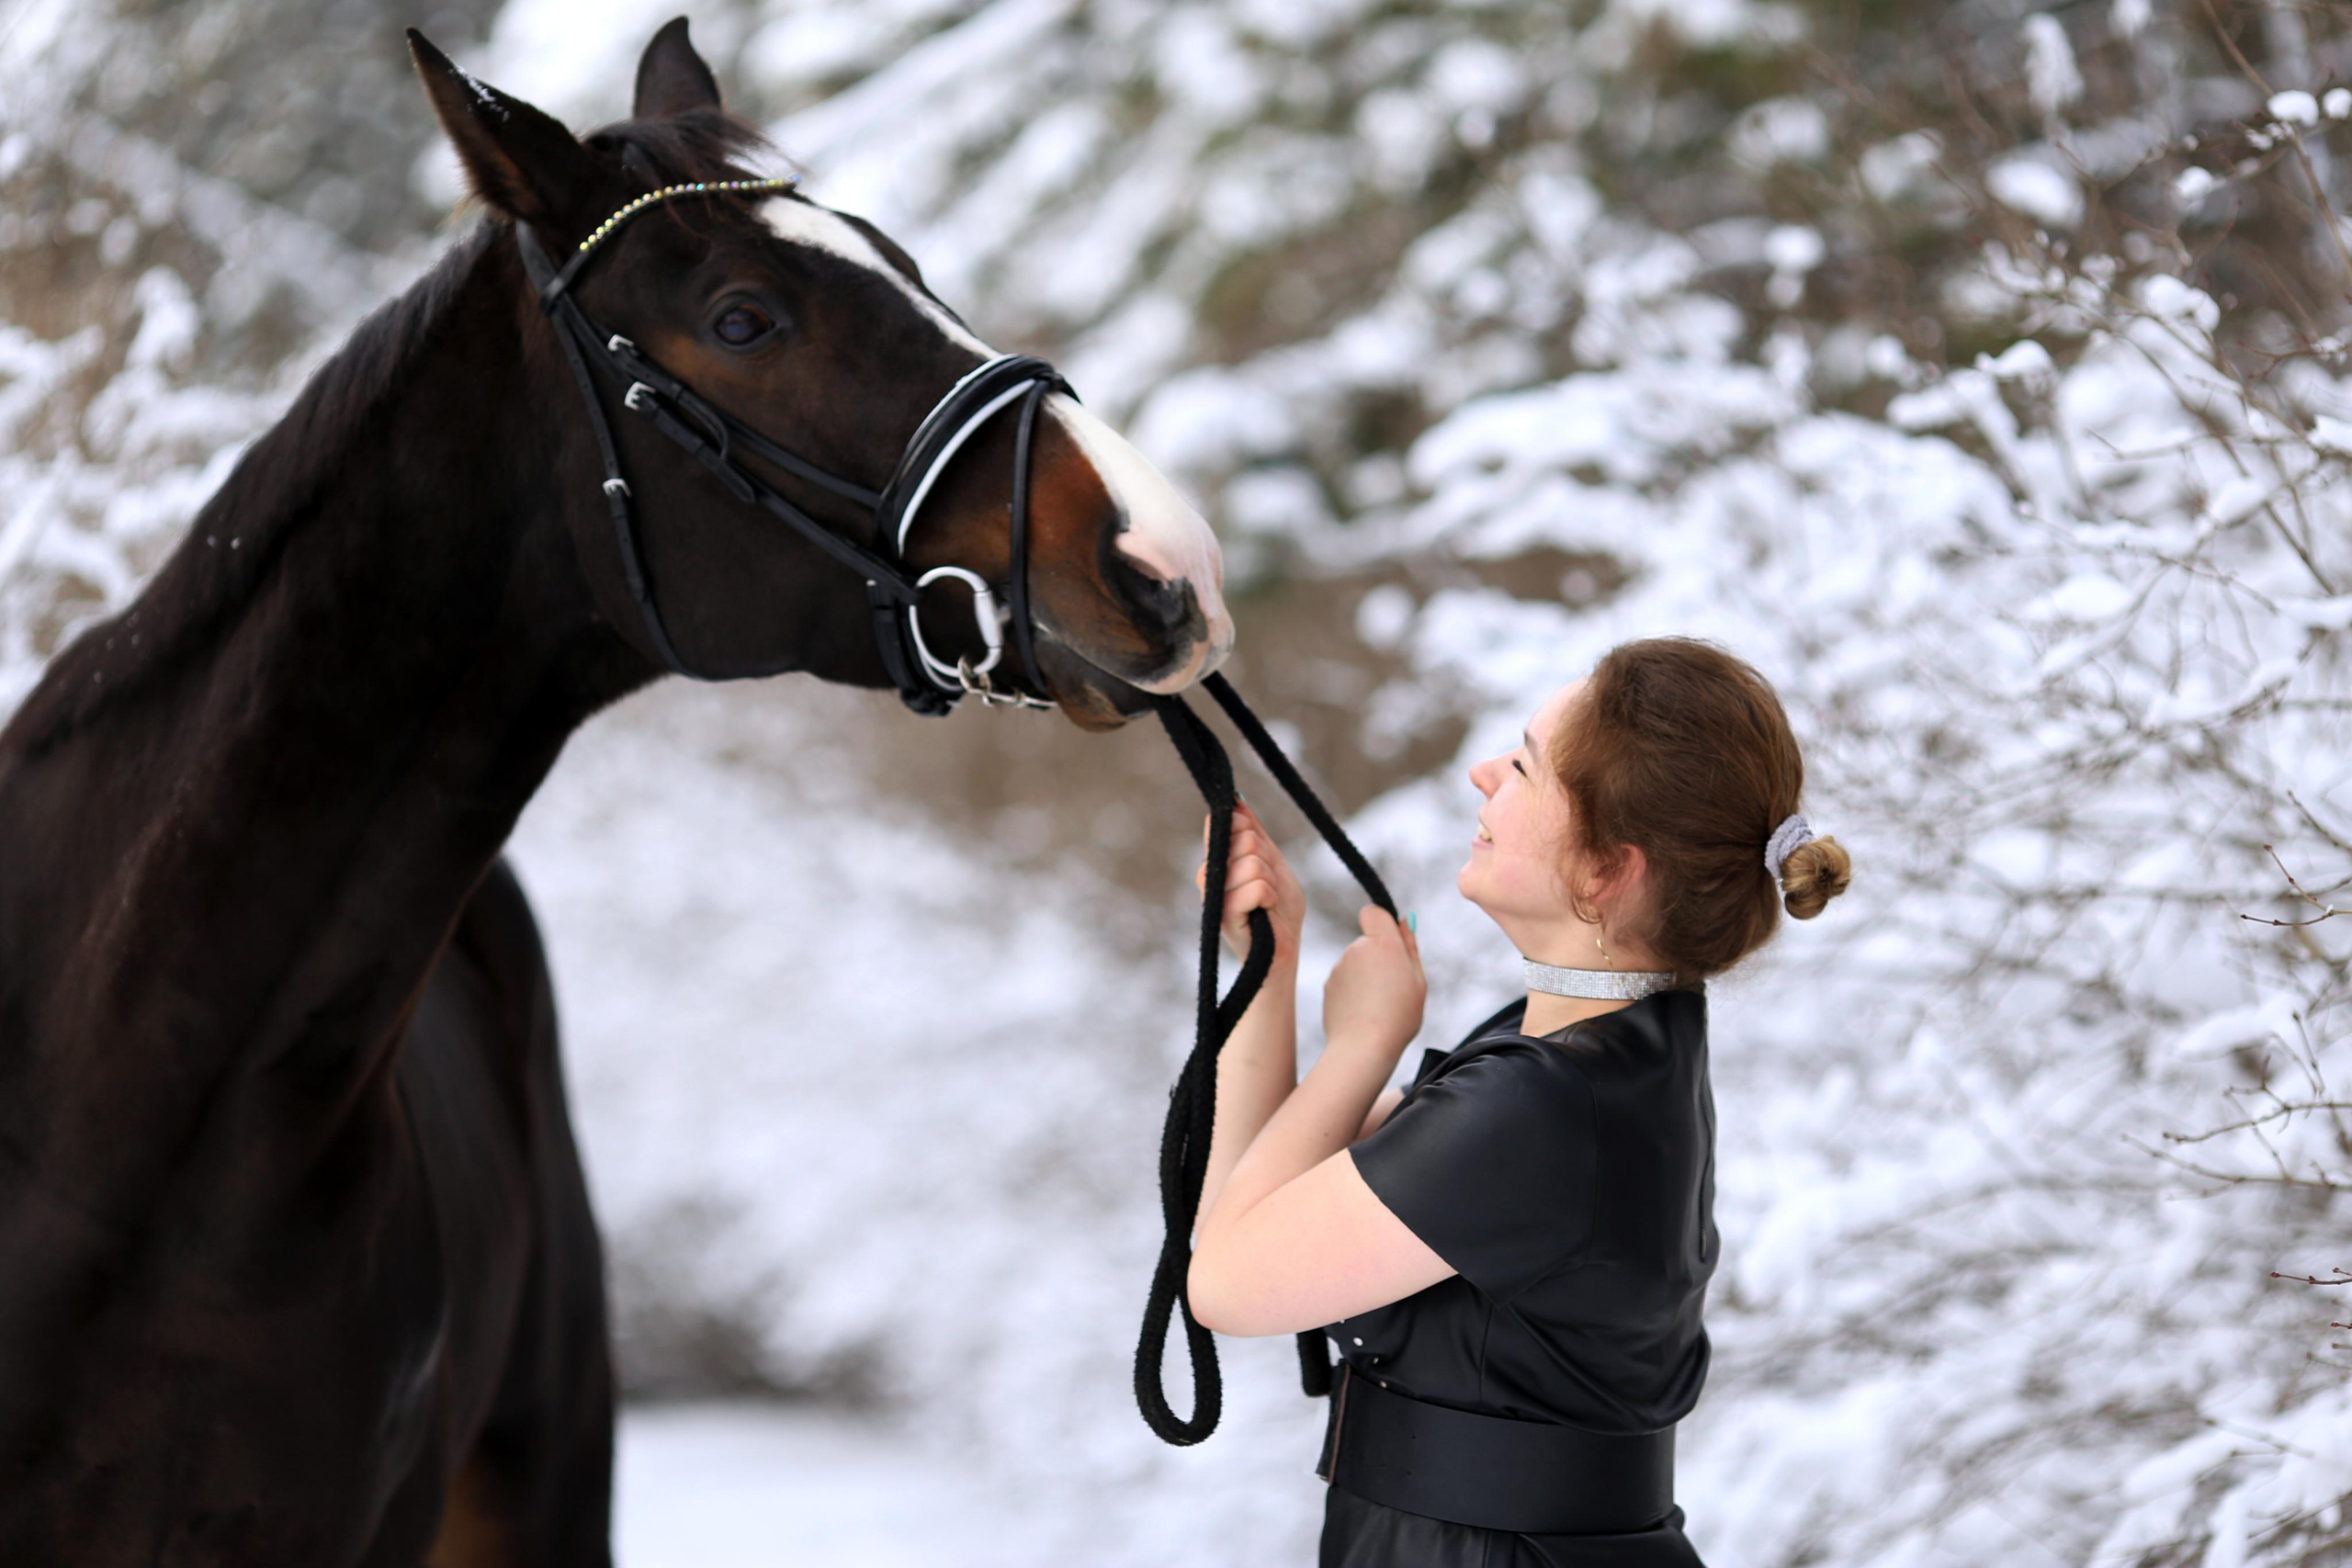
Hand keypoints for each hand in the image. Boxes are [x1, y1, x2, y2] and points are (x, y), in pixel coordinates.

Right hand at [1197, 802, 1304, 965]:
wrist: (1283, 948)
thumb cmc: (1278, 908)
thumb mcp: (1272, 861)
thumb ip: (1254, 832)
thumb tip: (1237, 799)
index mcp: (1217, 858)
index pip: (1224, 822)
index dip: (1248, 830)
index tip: (1259, 850)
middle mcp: (1208, 874)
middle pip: (1245, 839)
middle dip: (1268, 860)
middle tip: (1268, 883)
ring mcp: (1215, 896)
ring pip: (1253, 862)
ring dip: (1271, 881)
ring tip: (1267, 900)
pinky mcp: (1226, 917)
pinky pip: (1257, 888)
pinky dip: (1270, 896)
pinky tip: (1266, 910)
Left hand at [1322, 906, 1424, 1058]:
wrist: (1363, 1047)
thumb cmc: (1398, 1016)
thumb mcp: (1418, 981)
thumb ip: (1410, 947)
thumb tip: (1406, 920)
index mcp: (1382, 943)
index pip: (1374, 913)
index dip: (1382, 924)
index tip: (1391, 943)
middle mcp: (1356, 949)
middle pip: (1367, 942)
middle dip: (1378, 956)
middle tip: (1393, 987)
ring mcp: (1339, 967)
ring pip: (1356, 962)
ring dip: (1366, 976)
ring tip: (1378, 1005)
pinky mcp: (1328, 984)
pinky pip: (1345, 980)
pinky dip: (1353, 990)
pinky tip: (1363, 1011)